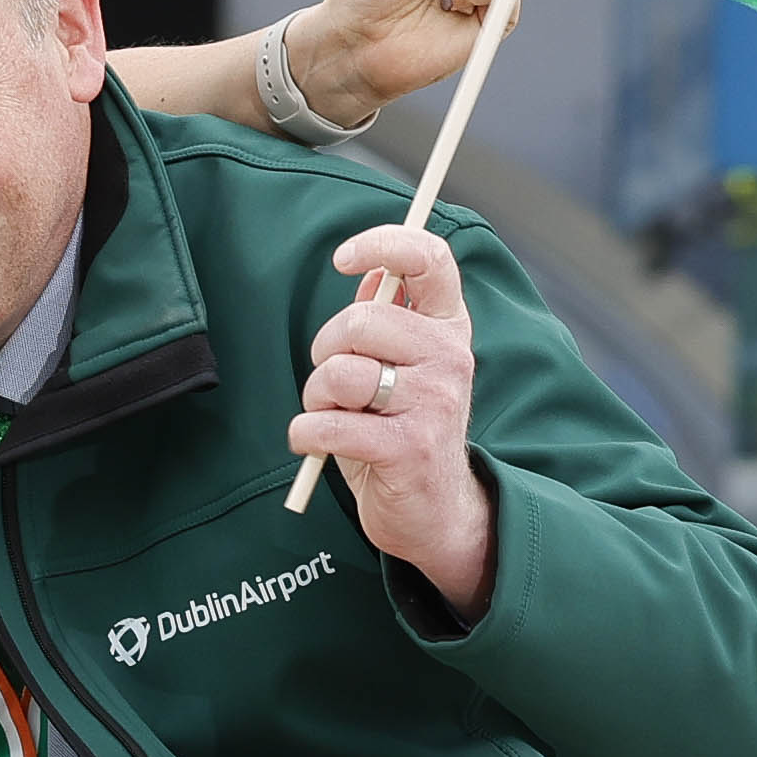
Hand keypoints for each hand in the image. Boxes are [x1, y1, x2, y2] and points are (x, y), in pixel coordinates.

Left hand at [288, 224, 495, 613]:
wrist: (435, 512)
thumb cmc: (403, 429)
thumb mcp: (401, 367)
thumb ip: (387, 320)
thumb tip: (367, 272)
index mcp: (450, 327)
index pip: (430, 259)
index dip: (384, 244)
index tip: (345, 258)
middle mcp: (451, 357)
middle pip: (360, 319)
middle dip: (326, 350)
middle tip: (335, 384)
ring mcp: (435, 401)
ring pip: (339, 373)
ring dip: (315, 398)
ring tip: (333, 416)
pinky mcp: (409, 448)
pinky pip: (329, 424)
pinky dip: (306, 434)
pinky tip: (316, 444)